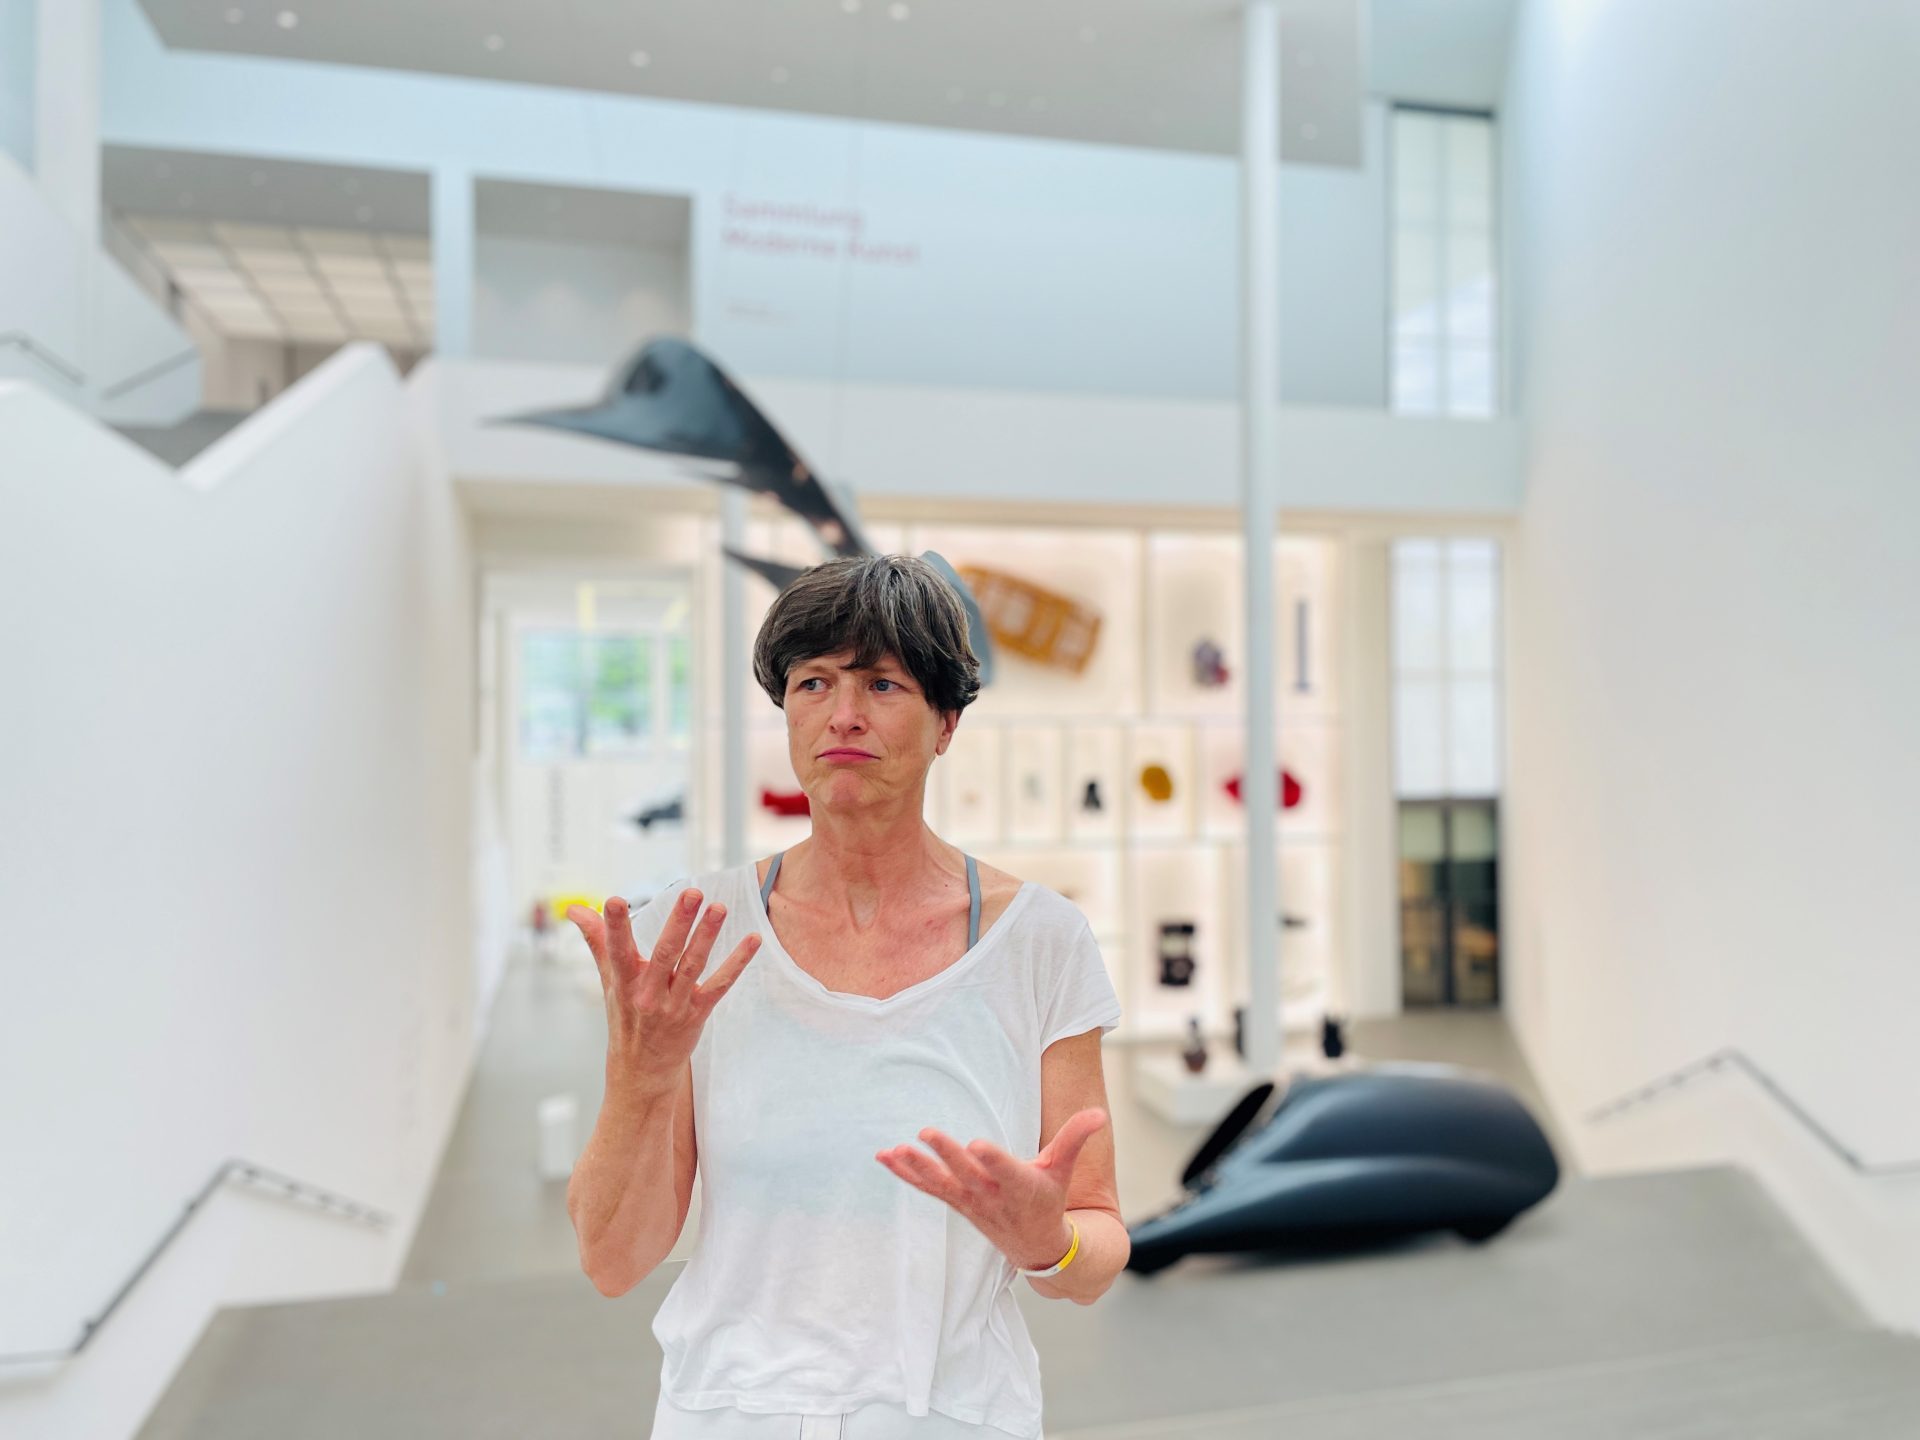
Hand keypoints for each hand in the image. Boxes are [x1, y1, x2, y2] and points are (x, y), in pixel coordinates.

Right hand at [568, 889, 759, 1096]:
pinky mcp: (698, 1014)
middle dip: (678, 922)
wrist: (642, 1071)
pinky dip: (738, 963)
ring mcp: (674, 1006)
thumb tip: (574, 908)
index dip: (615, 927)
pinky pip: (720, 985)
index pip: (616, 951)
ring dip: (707, 936)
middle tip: (692, 893)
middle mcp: (648, 995)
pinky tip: (753, 939)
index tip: (614, 900)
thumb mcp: (609, 981)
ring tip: (719, 908)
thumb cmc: (625, 1016)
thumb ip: (598, 941)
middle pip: (664, 954)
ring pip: (693, 966)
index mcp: (624, 984)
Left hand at [876, 1108, 1109, 1269]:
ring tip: (895, 1150)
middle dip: (947, 1154)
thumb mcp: (1063, 1169)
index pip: (1008, 1172)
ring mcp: (971, 1202)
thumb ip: (1076, 1138)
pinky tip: (885, 1157)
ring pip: (941, 1184)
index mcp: (1022, 1187)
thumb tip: (1100, 1112)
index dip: (994, 1161)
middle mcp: (993, 1196)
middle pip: (967, 1174)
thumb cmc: (1050, 1199)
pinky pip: (928, 1188)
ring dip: (917, 1168)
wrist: (1036, 1246)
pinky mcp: (957, 1202)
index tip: (978, 1145)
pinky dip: (906, 1174)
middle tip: (927, 1132)